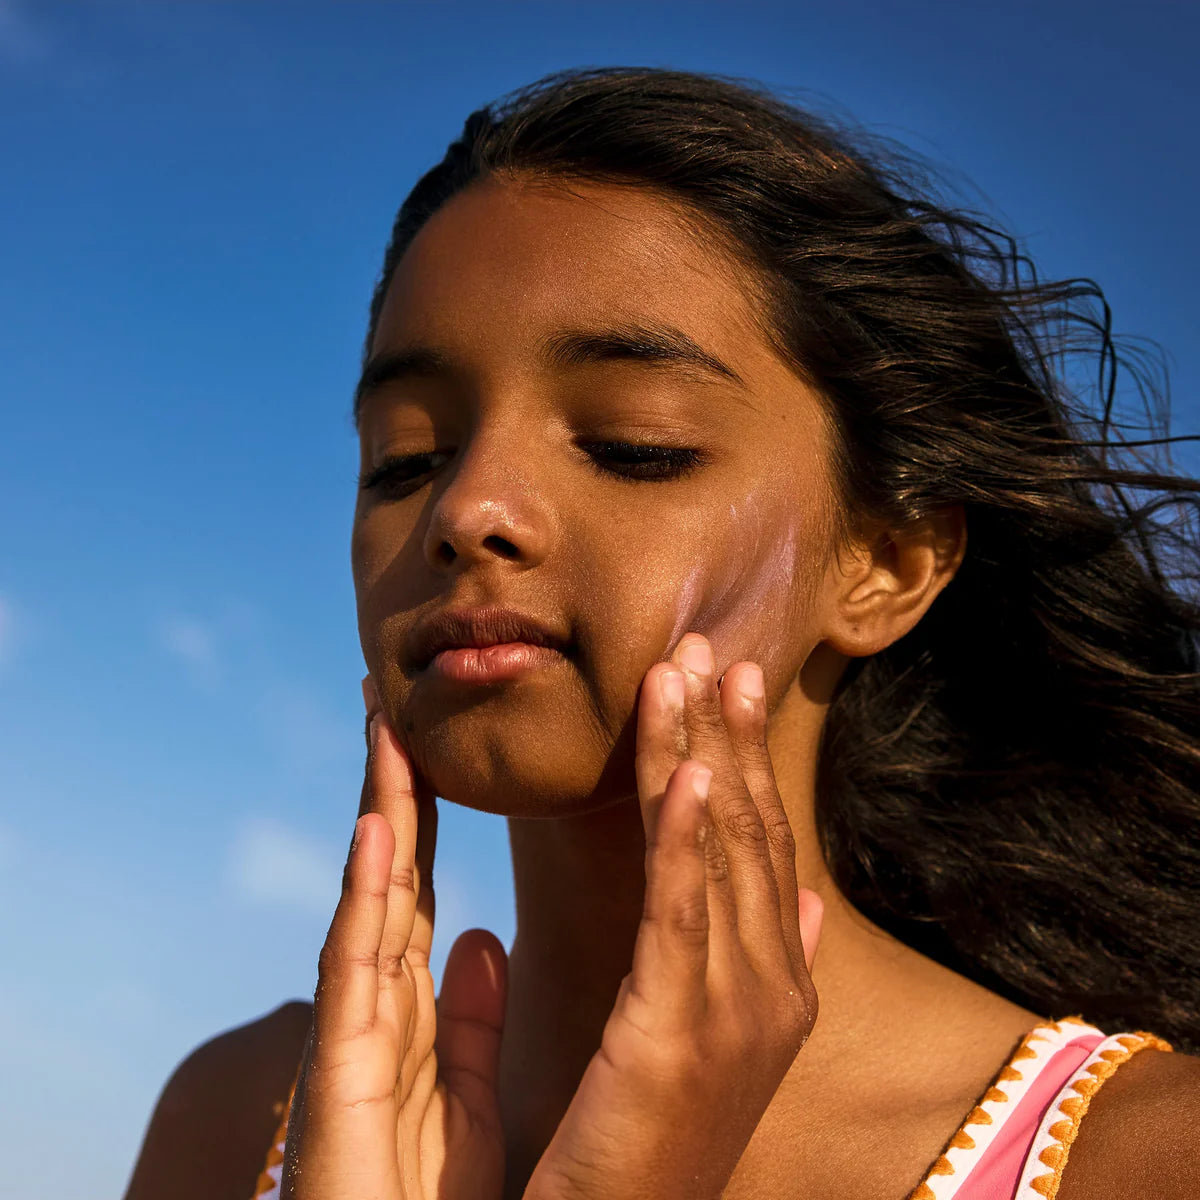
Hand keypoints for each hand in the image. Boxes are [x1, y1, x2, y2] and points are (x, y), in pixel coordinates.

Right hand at [279, 678, 508, 1199]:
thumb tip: (482, 936)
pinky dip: (366, 894)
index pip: (422, 885)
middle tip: (392, 695)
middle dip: (394, 782)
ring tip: (386, 723)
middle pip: (393, 872)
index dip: (426, 810)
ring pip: (372, 897)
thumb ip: (470, 1019)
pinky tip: (379, 826)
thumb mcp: (467, 1099)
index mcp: (413, 1009)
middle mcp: (380, 1005)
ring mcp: (355, 1032)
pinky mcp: (339, 1074)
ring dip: (380, 806)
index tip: (430, 736)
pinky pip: (359, 969)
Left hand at [525, 633, 823, 1199]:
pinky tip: (686, 770)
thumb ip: (759, 952)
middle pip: (746, 830)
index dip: (744, 756)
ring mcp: (735, 1009)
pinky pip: (683, 912)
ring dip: (701, 753)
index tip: (727, 681)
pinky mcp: (679, 1030)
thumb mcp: (715, 1030)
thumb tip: (799, 890)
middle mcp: (770, 987)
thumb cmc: (655, 1132)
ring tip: (688, 673)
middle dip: (727, 732)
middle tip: (712, 645)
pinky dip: (687, 836)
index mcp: (774, 982)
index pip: (759, 841)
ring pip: (717, 852)